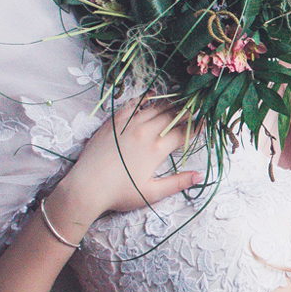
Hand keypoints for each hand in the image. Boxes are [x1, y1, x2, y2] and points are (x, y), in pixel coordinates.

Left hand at [57, 99, 200, 216]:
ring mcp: (128, 124)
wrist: (86, 187)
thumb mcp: (152, 193)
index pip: (183, 133)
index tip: (204, 123)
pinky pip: (132, 105)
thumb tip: (199, 176)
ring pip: (154, 108)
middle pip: (171, 116)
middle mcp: (145, 131)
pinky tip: (150, 98)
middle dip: (185, 113)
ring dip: (168, 105)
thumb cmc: (119, 193)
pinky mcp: (114, 122)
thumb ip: (177, 183)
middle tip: (193, 111)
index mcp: (157, 149)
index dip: (196, 128)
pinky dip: (144, 100)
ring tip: (177, 103)